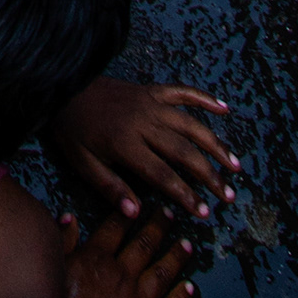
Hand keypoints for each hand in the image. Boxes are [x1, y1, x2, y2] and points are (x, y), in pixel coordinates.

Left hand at [51, 77, 237, 222]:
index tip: (203, 212)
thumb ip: (110, 187)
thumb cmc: (71, 128)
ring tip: (235, 164)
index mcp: (125, 143)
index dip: (185, 194)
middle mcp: (143, 122)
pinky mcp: (150, 89)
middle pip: (184, 151)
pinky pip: (181, 92)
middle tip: (228, 195)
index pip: (163, 174)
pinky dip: (203, 98)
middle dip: (209, 175)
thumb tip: (137, 213)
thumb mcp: (82, 162)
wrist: (62, 85)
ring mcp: (149, 102)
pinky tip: (224, 109)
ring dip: (215, 143)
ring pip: (190, 123)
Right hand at [55, 210, 196, 297]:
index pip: (116, 229)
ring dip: (175, 257)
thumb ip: (63, 242)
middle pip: (143, 245)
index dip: (128, 215)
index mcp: (96, 258)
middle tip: (170, 215)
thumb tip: (69, 218)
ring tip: (187, 245)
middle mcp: (121, 275)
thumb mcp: (53, 269)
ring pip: (161, 273)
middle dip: (158, 228)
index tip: (139, 204)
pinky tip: (190, 288)